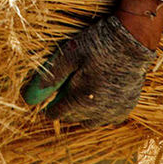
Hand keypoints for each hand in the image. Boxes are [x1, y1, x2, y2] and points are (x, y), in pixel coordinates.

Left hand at [21, 14, 154, 127]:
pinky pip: (109, 119)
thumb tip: (31, 97)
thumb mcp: (69, 55)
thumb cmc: (97, 45)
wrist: (131, 41)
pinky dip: (101, 113)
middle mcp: (98, 112)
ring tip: (79, 97)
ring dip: (83, 114)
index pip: (57, 115)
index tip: (45, 102)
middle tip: (61, 96)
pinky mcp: (128, 106)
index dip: (49, 108)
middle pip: (74, 119)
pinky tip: (98, 98)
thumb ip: (51, 77)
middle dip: (65, 110)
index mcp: (81, 100)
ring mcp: (115, 110)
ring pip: (92, 122)